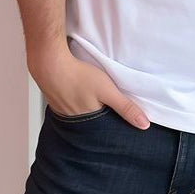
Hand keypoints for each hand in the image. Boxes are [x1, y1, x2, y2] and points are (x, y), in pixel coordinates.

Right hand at [28, 44, 149, 129]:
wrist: (50, 65)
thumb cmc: (79, 77)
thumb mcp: (108, 91)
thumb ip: (126, 107)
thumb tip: (144, 125)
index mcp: (89, 121)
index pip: (106, 128)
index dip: (114, 123)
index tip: (121, 120)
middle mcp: (75, 121)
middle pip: (93, 121)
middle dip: (101, 115)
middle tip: (107, 105)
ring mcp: (63, 111)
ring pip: (81, 113)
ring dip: (88, 107)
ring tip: (93, 98)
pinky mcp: (56, 101)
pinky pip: (70, 105)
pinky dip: (76, 100)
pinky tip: (79, 91)